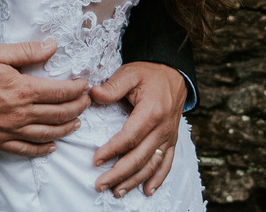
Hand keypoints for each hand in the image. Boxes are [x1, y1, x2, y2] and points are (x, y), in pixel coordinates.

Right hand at [0, 40, 89, 155]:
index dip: (77, 89)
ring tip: (76, 123)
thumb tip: (52, 46)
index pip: (60, 92)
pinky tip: (51, 146)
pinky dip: (42, 150)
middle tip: (86, 103)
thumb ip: (28, 51)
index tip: (84, 86)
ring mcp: (11, 130)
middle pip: (59, 114)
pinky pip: (26, 150)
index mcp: (23, 90)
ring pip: (48, 133)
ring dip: (66, 129)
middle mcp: (21, 113)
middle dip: (77, 108)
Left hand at [90, 62, 186, 197]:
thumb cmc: (148, 73)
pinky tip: (147, 190)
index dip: (113, 150)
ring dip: (135, 181)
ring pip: (152, 165)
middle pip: (140, 157)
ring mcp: (168, 136)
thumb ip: (112, 86)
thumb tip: (92, 94)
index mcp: (152, 111)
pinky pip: (166, 163)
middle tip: (100, 184)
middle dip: (119, 174)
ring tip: (117, 192)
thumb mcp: (129, 73)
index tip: (96, 160)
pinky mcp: (171, 140)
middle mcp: (163, 128)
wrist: (174, 72)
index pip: (130, 137)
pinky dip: (158, 179)